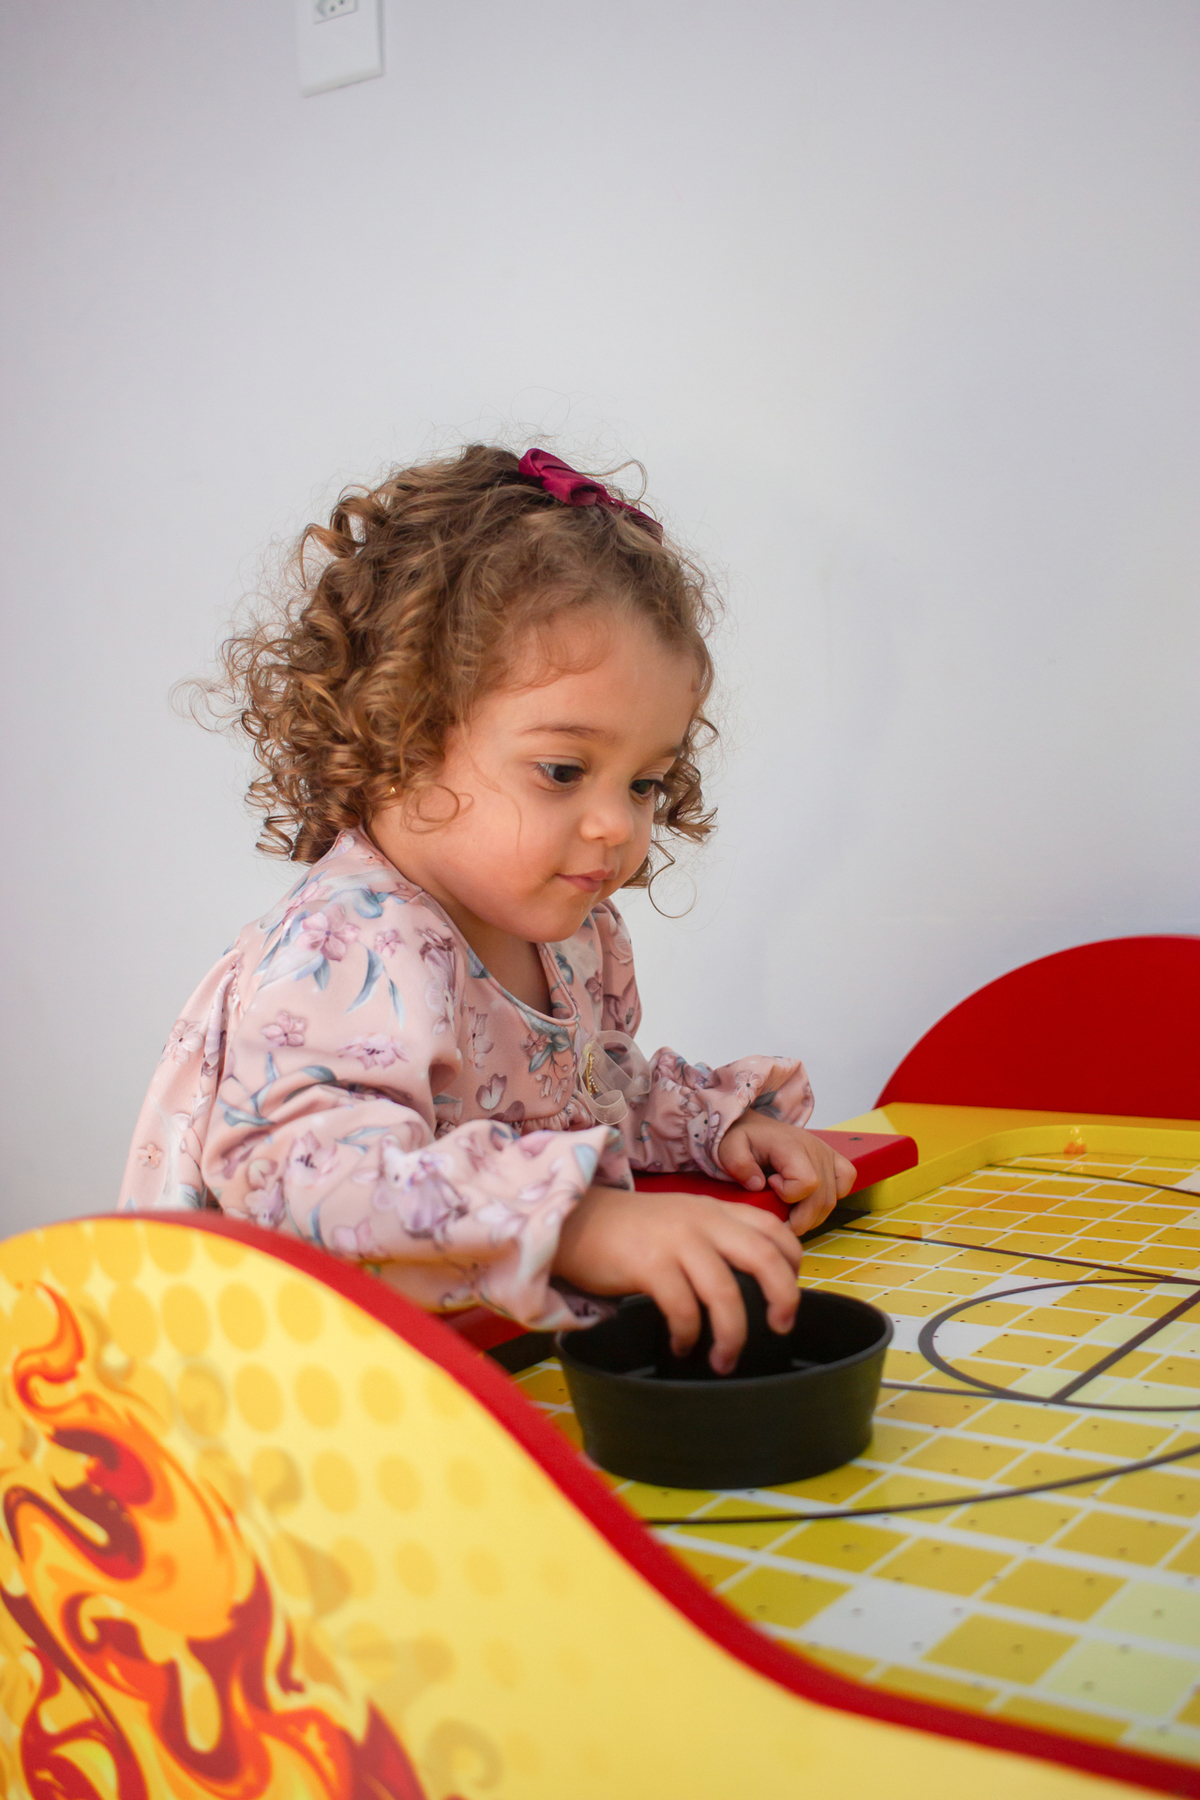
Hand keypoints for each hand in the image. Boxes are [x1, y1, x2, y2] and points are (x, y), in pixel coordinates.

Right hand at [553, 1186, 801, 1374]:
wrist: (573, 1220)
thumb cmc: (629, 1230)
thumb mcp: (681, 1219)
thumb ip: (714, 1237)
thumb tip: (751, 1282)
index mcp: (715, 1210)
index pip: (773, 1229)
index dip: (792, 1263)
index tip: (788, 1292)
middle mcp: (703, 1221)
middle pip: (764, 1257)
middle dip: (783, 1298)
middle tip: (780, 1328)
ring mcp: (676, 1241)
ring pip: (725, 1292)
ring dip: (732, 1334)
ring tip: (724, 1360)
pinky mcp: (649, 1264)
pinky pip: (683, 1309)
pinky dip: (688, 1335)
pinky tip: (682, 1346)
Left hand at [718, 1115, 855, 1235]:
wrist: (753, 1125)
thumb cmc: (743, 1138)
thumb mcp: (729, 1147)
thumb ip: (739, 1164)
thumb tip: (758, 1185)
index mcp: (791, 1145)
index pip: (807, 1182)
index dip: (788, 1195)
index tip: (769, 1186)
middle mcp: (815, 1148)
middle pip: (822, 1198)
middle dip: (801, 1219)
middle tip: (780, 1221)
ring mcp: (826, 1153)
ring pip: (833, 1198)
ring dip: (813, 1215)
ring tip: (790, 1213)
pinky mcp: (833, 1157)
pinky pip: (847, 1180)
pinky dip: (834, 1196)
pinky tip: (812, 1199)